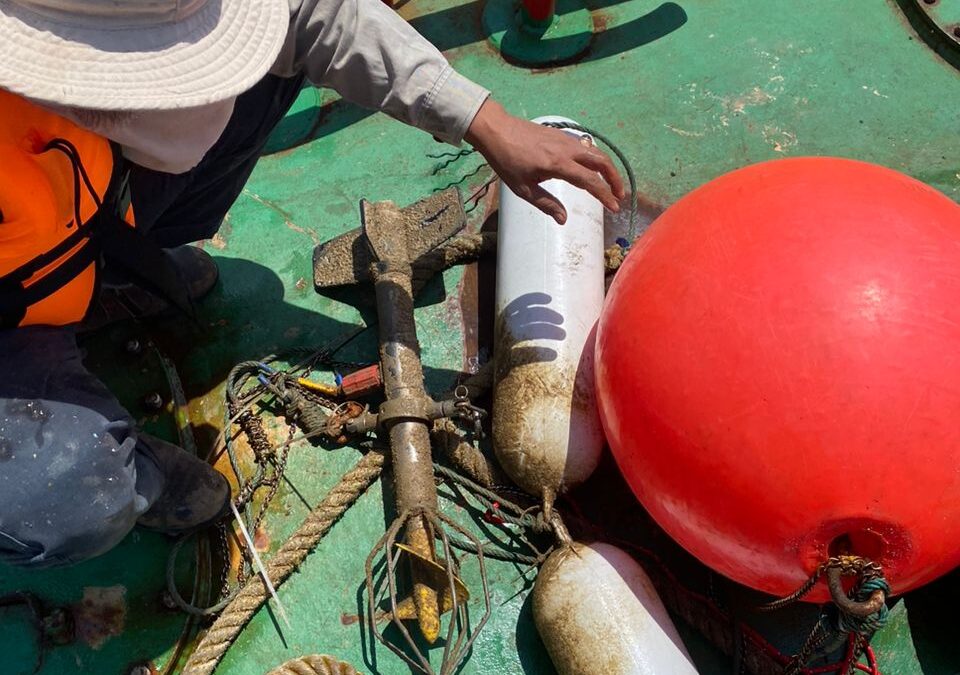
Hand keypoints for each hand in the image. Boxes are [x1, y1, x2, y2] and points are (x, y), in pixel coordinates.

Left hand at [464, 99, 624, 223]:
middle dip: (615, 179)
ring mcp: (566, 139)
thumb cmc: (506, 161)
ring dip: (608, 168)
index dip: (605, 196)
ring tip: (611, 184)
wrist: (497, 130)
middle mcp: (567, 150)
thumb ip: (546, 204)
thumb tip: (564, 219)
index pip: (590, 181)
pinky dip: (596, 159)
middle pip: (602, 162)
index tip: (614, 208)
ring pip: (596, 152)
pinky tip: (593, 170)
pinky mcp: (562, 135)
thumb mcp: (523, 188)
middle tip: (619, 196)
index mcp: (558, 165)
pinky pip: (585, 147)